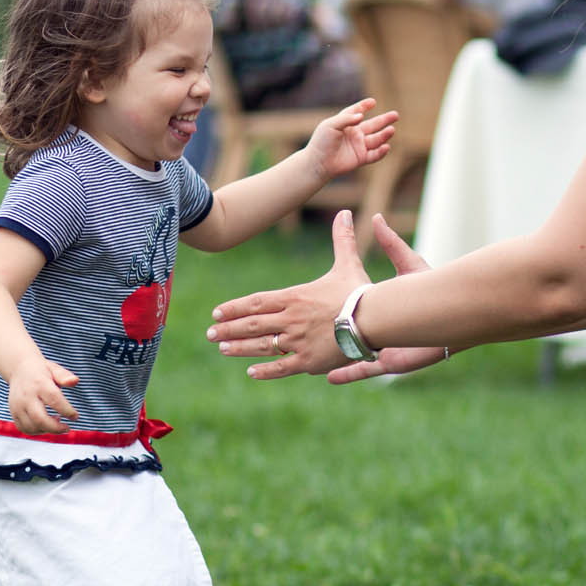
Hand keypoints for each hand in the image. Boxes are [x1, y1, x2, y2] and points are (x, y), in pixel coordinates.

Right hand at [5, 358, 79, 433]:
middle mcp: (27, 396)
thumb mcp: (54, 368)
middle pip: (40, 419)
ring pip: (31, 426)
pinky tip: (45, 425)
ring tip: (56, 421)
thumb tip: (75, 381)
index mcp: (39, 384)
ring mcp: (18, 405)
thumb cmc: (41, 371)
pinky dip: (36, 431)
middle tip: (67, 428)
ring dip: (47, 430)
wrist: (19, 369)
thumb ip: (64, 376)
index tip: (75, 416)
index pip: (54, 400)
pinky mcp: (13, 412)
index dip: (67, 411)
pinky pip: (23, 428)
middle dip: (56, 428)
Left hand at [209, 210, 370, 377]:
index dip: (235, 308)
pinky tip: (251, 372)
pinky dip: (265, 370)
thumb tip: (346, 213)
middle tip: (210, 334)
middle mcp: (291, 319)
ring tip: (222, 348)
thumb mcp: (347, 264)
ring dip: (239, 347)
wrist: (375, 319)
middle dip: (229, 329)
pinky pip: (282, 367)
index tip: (217, 313)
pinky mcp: (309, 360)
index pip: (256, 302)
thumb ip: (341, 240)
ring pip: (261, 345)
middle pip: (252, 324)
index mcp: (295, 297)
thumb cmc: (361, 292)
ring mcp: (298, 341)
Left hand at [305, 100, 397, 178]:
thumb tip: (361, 116)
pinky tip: (386, 146)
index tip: (372, 102)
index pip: (356, 112)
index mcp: (346, 123)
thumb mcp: (331, 125)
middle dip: (384, 120)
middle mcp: (354, 134)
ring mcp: (358, 146)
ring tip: (392, 130)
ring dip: (384, 135)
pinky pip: (374, 154)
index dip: (364, 106)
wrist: (318, 162)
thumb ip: (346, 118)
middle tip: (396, 114)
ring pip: (376, 139)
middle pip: (373, 125)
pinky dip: (381, 152)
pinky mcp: (361, 158)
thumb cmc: (322, 142)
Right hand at [325, 213, 450, 384]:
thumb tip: (376, 217)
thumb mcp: (409, 265)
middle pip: (350, 333)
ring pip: (352, 354)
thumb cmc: (435, 290)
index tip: (314, 302)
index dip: (335, 307)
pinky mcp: (390, 362)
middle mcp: (380, 330)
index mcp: (380, 308)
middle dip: (330, 337)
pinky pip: (364, 371)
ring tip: (308, 361)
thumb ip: (392, 243)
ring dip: (332, 358)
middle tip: (302, 335)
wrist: (455, 316)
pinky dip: (348, 374)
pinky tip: (329, 376)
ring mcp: (383, 347)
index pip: (354, 308)